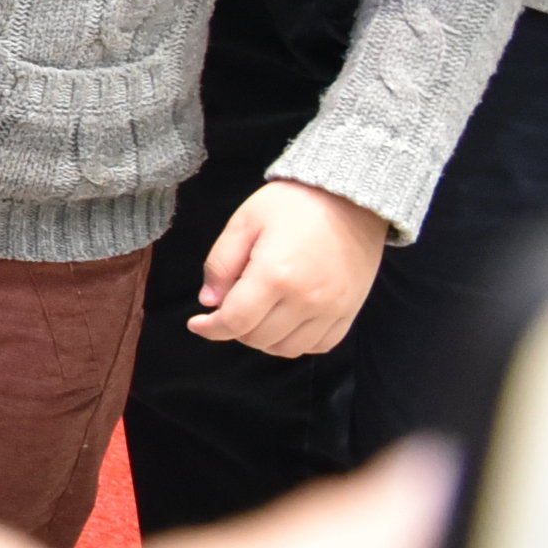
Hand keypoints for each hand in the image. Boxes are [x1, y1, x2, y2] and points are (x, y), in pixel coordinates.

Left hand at [187, 181, 393, 356]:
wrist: (350, 199)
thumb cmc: (293, 205)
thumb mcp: (244, 222)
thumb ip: (221, 263)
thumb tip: (209, 301)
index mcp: (275, 276)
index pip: (235, 322)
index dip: (210, 328)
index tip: (196, 323)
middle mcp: (307, 300)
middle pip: (258, 338)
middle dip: (233, 329)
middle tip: (227, 308)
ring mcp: (332, 309)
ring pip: (288, 349)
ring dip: (263, 339)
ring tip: (254, 316)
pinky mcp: (350, 311)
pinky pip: (320, 345)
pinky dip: (296, 342)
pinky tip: (284, 322)